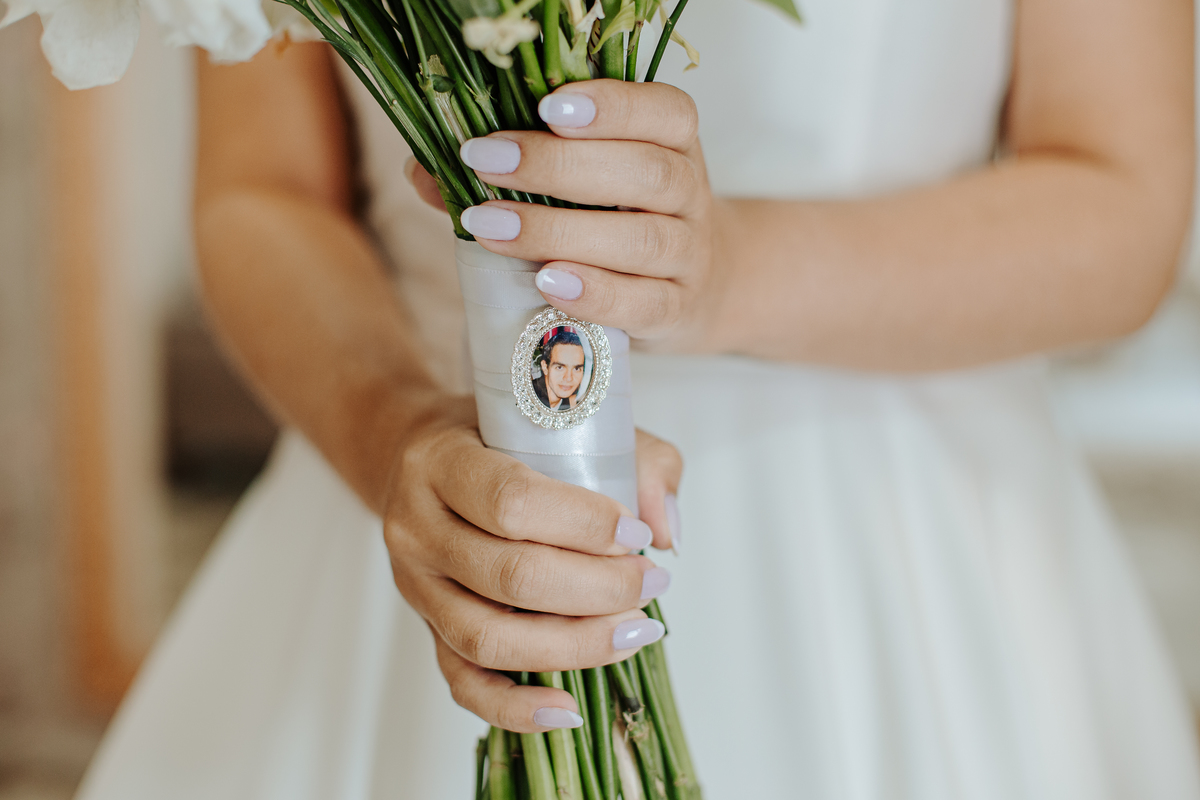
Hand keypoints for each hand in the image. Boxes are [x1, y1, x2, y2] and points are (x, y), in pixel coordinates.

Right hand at [381, 396, 682, 732]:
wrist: (422, 460)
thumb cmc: (504, 438)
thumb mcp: (566, 420)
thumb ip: (633, 458)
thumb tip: (665, 528)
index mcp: (441, 462)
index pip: (511, 501)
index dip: (584, 525)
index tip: (638, 537)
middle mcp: (417, 527)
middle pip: (508, 576)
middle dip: (597, 589)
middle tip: (653, 584)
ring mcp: (415, 587)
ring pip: (486, 638)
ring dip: (573, 645)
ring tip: (635, 631)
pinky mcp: (427, 631)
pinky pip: (464, 684)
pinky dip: (516, 708)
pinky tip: (570, 710)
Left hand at [407, 80, 727, 351]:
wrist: (697, 289)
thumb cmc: (622, 220)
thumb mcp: (586, 183)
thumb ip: (512, 170)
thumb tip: (422, 169)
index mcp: (672, 142)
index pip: (665, 112)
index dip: (612, 106)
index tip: (547, 107)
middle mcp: (689, 194)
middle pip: (646, 172)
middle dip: (560, 165)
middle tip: (485, 161)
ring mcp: (688, 256)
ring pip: (642, 239)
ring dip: (561, 231)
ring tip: (493, 227)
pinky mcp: (676, 310)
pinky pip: (644, 302)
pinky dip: (596, 293)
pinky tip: (546, 283)